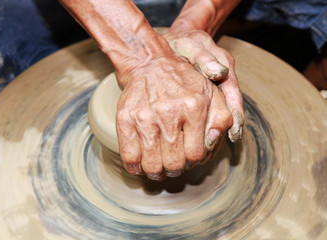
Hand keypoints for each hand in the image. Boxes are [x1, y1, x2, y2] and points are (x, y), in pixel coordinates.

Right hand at [115, 48, 232, 179]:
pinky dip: (136, 168)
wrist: (150, 63)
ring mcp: (145, 117)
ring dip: (157, 172)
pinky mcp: (124, 119)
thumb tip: (215, 141)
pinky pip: (130, 157)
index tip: (189, 157)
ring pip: (152, 165)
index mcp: (194, 107)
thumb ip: (222, 118)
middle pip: (174, 164)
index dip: (194, 162)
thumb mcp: (211, 93)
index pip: (196, 154)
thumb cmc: (183, 82)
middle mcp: (169, 112)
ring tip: (159, 166)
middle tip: (174, 163)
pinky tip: (142, 163)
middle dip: (177, 169)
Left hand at [164, 29, 243, 141]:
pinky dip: (203, 133)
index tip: (233, 132)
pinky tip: (197, 147)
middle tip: (212, 151)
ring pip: (218, 119)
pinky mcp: (203, 100)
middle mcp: (221, 84)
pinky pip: (207, 119)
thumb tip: (220, 73)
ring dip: (213, 137)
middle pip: (228, 113)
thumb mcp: (194, 45)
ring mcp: (213, 93)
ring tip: (204, 156)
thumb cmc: (185, 43)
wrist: (177, 42)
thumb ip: (206, 58)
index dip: (235, 116)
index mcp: (223, 70)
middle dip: (222, 132)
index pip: (232, 97)